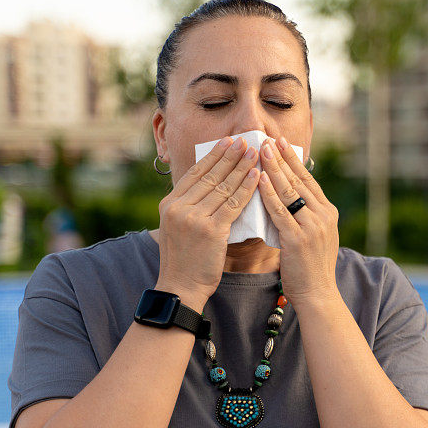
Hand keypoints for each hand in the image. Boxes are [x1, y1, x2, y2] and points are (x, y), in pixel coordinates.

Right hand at [155, 136, 259, 308]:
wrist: (181, 286)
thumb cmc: (185, 258)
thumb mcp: (179, 227)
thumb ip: (191, 206)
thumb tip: (212, 185)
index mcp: (170, 203)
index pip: (195, 173)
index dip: (213, 156)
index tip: (227, 141)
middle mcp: (179, 207)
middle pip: (210, 176)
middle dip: (230, 156)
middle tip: (245, 140)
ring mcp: (193, 218)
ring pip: (223, 187)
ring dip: (242, 168)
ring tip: (255, 154)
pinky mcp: (210, 230)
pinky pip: (233, 204)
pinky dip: (247, 188)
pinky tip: (257, 177)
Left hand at [257, 136, 339, 307]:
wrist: (318, 295)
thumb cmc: (310, 268)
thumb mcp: (314, 236)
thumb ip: (304, 216)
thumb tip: (286, 196)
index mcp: (328, 212)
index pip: (308, 179)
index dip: (293, 159)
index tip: (280, 141)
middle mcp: (323, 215)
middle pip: (299, 180)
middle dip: (282, 157)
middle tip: (268, 137)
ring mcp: (313, 226)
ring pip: (290, 191)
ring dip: (274, 168)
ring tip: (261, 149)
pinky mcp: (299, 239)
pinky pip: (281, 211)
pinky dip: (270, 193)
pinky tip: (260, 179)